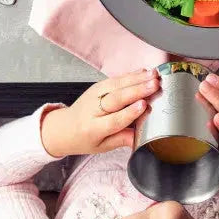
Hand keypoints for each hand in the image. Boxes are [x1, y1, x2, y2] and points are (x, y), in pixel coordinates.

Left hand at [41, 69, 158, 156]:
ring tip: (154, 75)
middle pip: (116, 98)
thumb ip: (121, 140)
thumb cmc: (85, 138)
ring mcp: (94, 94)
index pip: (114, 120)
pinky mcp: (97, 86)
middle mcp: (93, 109)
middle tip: (154, 85)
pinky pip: (116, 79)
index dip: (129, 112)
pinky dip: (131, 75)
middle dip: (137, 90)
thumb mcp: (102, 147)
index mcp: (93, 129)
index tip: (143, 105)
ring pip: (117, 85)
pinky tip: (144, 72)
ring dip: (137, 79)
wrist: (64, 127)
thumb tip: (141, 137)